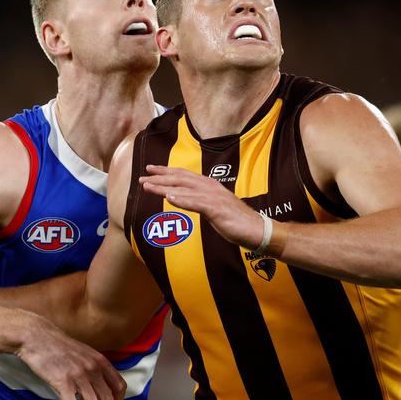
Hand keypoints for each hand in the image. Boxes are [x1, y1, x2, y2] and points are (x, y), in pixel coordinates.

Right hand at [18, 315, 125, 399]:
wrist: (39, 336)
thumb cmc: (60, 347)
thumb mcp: (85, 353)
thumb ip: (95, 368)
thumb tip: (102, 385)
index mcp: (100, 361)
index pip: (119, 386)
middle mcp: (93, 367)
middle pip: (108, 398)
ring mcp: (79, 374)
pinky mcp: (63, 381)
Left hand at [140, 164, 263, 249]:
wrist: (258, 229)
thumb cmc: (236, 220)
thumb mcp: (214, 207)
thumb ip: (199, 202)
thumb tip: (184, 200)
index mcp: (209, 185)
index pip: (184, 175)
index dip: (166, 171)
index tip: (150, 169)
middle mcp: (210, 187)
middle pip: (180, 178)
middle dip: (160, 177)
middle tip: (142, 177)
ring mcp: (214, 197)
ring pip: (184, 189)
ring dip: (164, 187)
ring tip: (148, 186)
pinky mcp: (217, 209)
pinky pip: (196, 203)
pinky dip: (182, 199)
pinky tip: (170, 198)